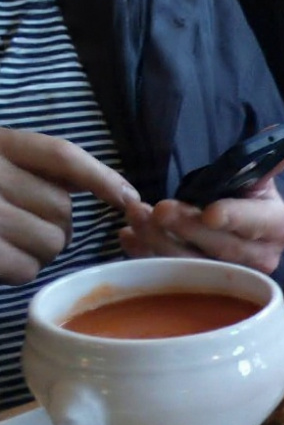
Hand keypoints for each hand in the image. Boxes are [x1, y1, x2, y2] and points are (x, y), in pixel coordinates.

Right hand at [0, 128, 139, 284]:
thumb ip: (37, 167)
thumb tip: (120, 196)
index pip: (61, 155)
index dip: (102, 178)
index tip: (130, 200)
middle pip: (61, 209)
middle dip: (55, 225)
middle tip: (22, 226)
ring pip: (50, 241)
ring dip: (38, 250)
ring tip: (5, 241)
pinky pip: (24, 268)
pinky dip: (17, 269)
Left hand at [120, 151, 283, 274]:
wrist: (243, 232)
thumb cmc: (245, 199)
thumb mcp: (254, 177)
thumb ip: (262, 158)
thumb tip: (276, 132)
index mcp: (277, 226)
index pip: (255, 222)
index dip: (232, 217)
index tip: (209, 212)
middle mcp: (263, 258)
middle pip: (222, 248)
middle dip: (186, 228)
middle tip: (157, 208)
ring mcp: (235, 278)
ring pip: (196, 265)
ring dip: (160, 241)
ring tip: (136, 215)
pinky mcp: (207, 288)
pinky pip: (175, 276)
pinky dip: (148, 256)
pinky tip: (129, 236)